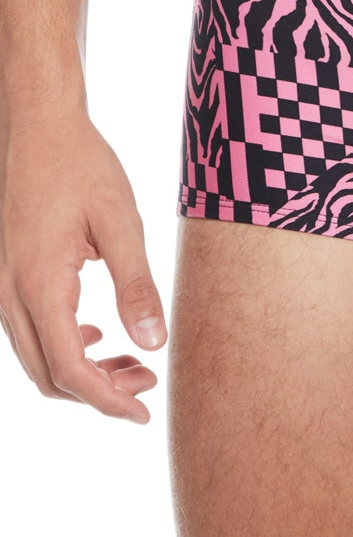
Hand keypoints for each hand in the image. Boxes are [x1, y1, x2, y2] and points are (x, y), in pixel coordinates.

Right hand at [0, 106, 165, 422]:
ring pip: (35, 355)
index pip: (71, 370)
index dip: (108, 400)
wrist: (36, 124)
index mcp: (39, 284)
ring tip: (133, 365)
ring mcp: (0, 283)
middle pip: (48, 375)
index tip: (144, 412)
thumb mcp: (121, 223)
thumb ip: (137, 285)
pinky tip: (100, 336)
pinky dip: (63, 346)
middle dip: (98, 393)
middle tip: (147, 388)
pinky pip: (28, 330)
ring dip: (82, 371)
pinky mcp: (4, 272)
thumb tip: (153, 343)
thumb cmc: (81, 166)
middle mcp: (8, 291)